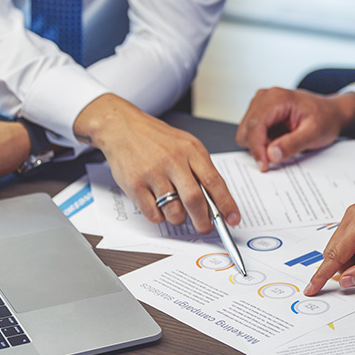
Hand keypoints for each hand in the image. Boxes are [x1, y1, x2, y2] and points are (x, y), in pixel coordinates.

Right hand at [73, 94, 239, 230]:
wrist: (121, 127)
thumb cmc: (157, 138)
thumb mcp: (186, 145)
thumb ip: (200, 170)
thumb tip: (216, 201)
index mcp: (191, 150)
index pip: (215, 182)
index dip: (226, 204)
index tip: (233, 219)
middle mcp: (173, 161)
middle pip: (195, 199)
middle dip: (204, 221)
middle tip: (205, 228)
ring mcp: (152, 173)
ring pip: (173, 211)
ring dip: (179, 218)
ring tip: (177, 211)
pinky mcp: (134, 184)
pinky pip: (153, 213)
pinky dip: (159, 216)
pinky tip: (158, 205)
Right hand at [236, 87, 354, 171]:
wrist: (330, 112)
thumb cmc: (325, 119)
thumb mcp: (314, 134)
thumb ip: (292, 144)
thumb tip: (271, 155)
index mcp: (276, 98)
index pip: (255, 126)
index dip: (257, 149)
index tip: (264, 166)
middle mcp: (264, 97)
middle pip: (247, 130)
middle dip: (259, 147)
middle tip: (280, 154)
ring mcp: (260, 104)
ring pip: (246, 132)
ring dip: (260, 145)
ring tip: (283, 143)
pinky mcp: (259, 112)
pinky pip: (251, 133)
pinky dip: (262, 142)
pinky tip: (279, 140)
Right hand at [304, 198, 354, 295]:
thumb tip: (345, 281)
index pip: (334, 256)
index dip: (321, 276)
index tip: (310, 289)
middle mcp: (352, 214)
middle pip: (333, 251)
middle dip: (345, 267)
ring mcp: (352, 212)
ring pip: (337, 246)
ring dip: (350, 259)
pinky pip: (344, 239)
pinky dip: (353, 251)